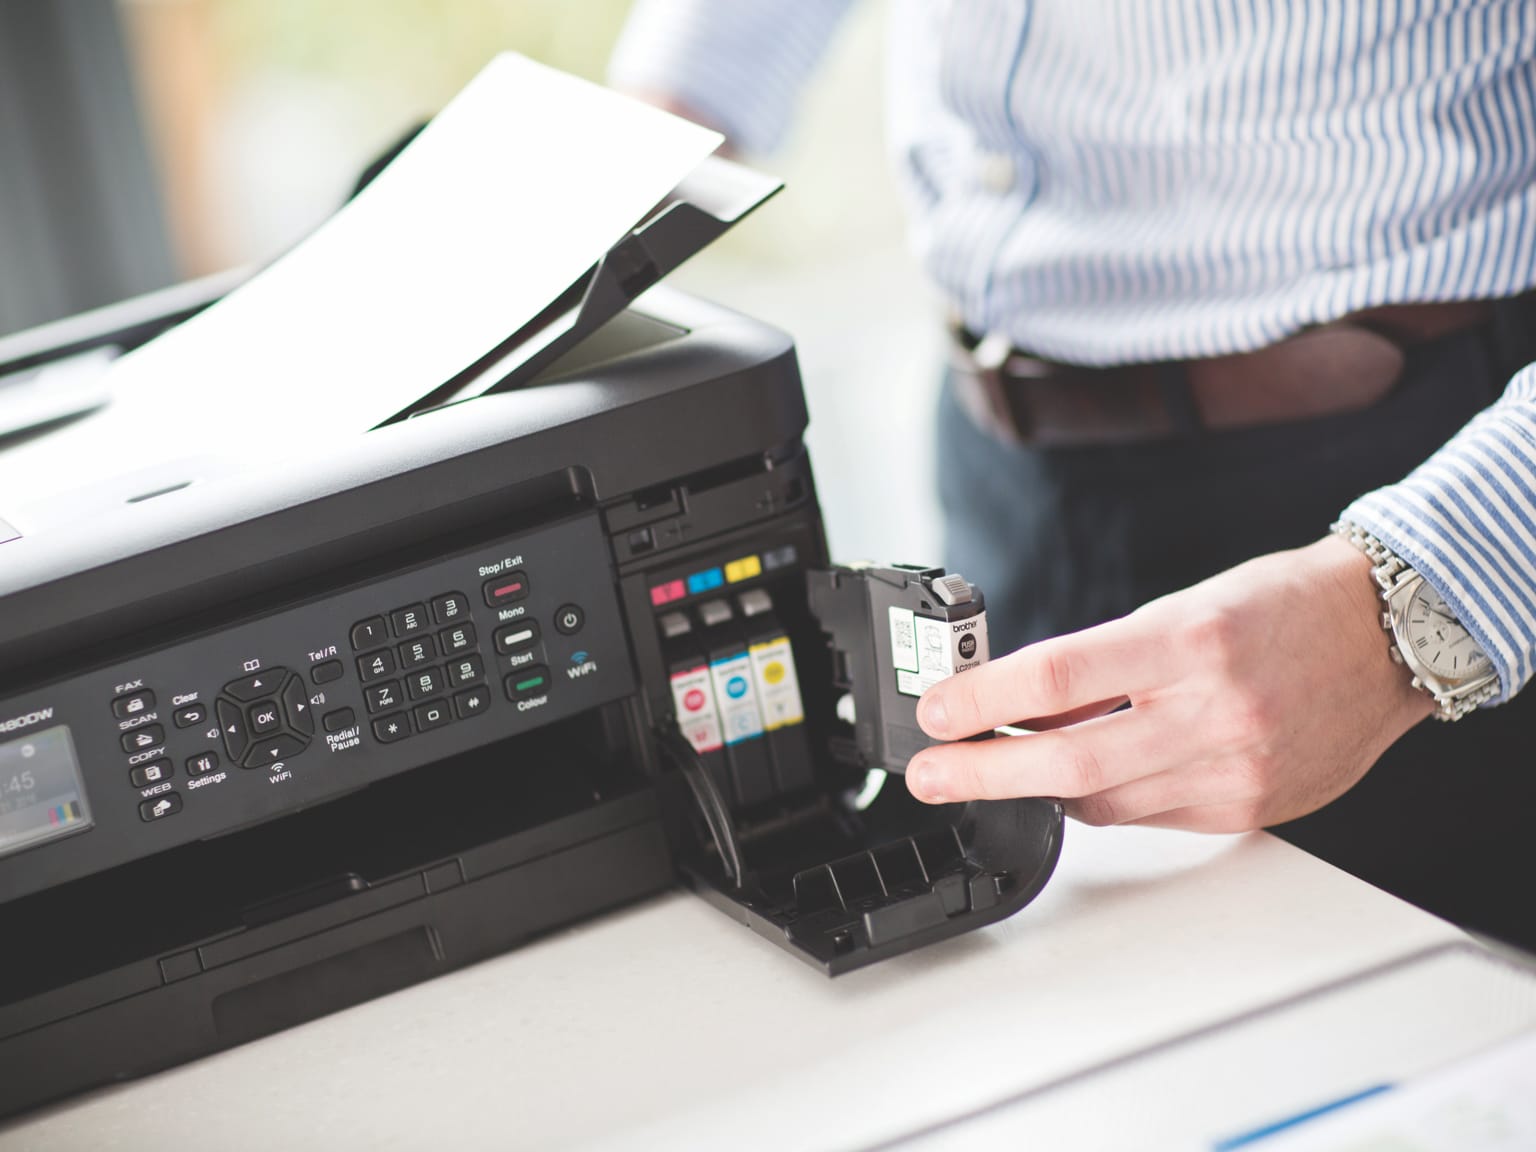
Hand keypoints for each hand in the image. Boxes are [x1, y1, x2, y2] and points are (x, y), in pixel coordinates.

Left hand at [905, 536, 1435, 830]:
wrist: (1385, 637)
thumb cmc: (1282, 607)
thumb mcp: (1183, 607)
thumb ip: (1105, 661)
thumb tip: (1019, 703)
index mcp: (1190, 641)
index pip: (1059, 676)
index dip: (983, 700)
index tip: (937, 712)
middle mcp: (1214, 710)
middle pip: (1068, 759)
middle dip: (983, 772)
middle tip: (930, 773)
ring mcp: (1233, 769)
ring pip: (1101, 801)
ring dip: (1036, 790)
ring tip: (993, 770)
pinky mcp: (1246, 809)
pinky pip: (1146, 818)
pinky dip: (1101, 799)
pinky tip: (1077, 780)